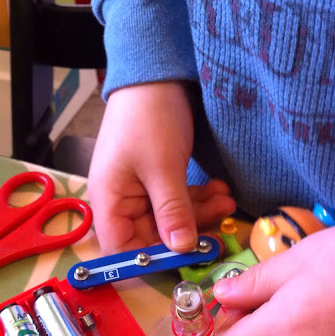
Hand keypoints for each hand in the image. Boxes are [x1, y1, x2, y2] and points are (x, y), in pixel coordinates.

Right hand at [88, 82, 235, 253]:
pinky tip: (219, 191)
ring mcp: (140, 191)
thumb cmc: (149, 117)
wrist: (156, 73)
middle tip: (219, 225)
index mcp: (109, 201)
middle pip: (150, 238)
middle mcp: (120, 202)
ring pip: (169, 221)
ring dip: (198, 214)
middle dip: (185, 234)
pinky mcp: (157, 181)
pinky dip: (197, 200)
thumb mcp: (163, 167)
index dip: (150, 262)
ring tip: (226, 201)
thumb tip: (181, 250)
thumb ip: (172, 212)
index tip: (185, 261)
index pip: (121, 250)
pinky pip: (177, 202)